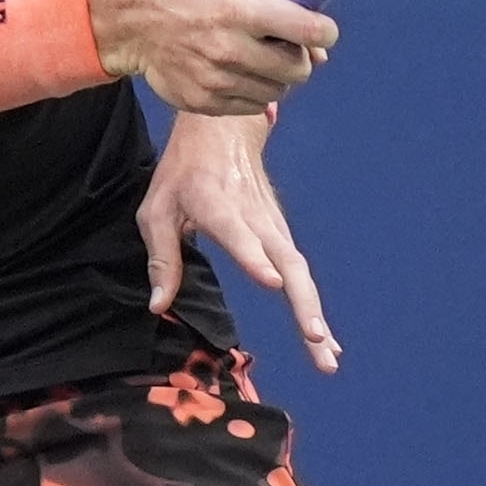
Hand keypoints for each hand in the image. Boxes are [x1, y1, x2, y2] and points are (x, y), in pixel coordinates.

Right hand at [88, 0, 336, 115]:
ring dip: (273, 76)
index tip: (318, 30)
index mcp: (242, 8)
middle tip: (279, 45)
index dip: (323, 31)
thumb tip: (322, 47)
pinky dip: (251, 92)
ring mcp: (216, 79)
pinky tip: (232, 70)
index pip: (310, 30)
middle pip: (299, 70)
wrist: (134, 20)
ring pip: (278, 92)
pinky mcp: (204, 102)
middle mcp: (230, 47)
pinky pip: (253, 107)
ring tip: (251, 56)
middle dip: (297, 58)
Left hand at [138, 111, 341, 373]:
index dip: (254, 257)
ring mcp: (273, 223)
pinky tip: (325, 339)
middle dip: (303, 303)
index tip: (272, 281)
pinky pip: (300, 272)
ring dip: (315, 312)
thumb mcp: (157, 208)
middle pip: (286, 260)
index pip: (238, 233)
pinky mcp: (281, 232)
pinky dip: (313, 304)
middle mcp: (254, 216)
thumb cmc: (184, 170)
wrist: (223, 127)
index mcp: (217, 204)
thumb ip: (161, 258)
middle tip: (316, 340)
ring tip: (328, 358)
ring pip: (299, 271)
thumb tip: (159, 306)